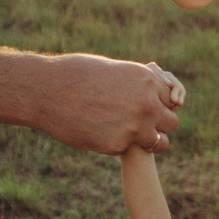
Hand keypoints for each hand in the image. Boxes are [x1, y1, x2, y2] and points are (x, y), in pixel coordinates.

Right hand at [40, 55, 184, 154]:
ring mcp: (134, 126)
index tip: (149, 107)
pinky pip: (128, 148)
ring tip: (127, 135)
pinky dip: (118, 144)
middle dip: (158, 124)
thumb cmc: (74, 74)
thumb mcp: (112, 70)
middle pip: (172, 122)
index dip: (160, 104)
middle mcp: (146, 103)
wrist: (46, 90)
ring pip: (158, 142)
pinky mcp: (117, 145)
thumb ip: (134, 83)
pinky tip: (100, 134)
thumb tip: (148, 89)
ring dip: (146, 141)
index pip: (172, 98)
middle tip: (141, 124)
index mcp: (146, 80)